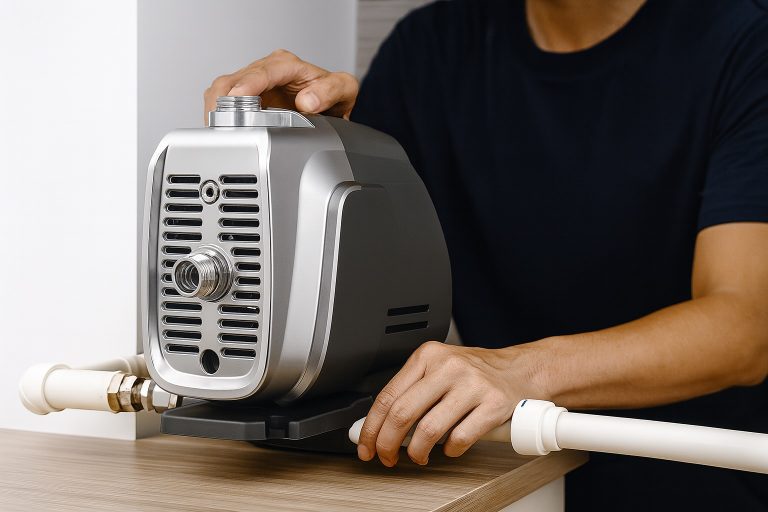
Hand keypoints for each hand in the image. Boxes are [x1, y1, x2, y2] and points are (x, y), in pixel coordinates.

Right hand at [204, 49, 358, 122]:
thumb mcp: (342, 90)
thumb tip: (308, 101)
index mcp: (288, 65)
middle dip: (225, 100)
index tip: (239, 96)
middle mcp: (267, 71)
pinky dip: (219, 115)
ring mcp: (254, 84)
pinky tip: (223, 128)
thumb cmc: (333, 94)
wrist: (333, 105)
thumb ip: (328, 92)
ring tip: (221, 129)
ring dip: (218, 109)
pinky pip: (224, 101)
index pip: (262, 71)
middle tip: (223, 122)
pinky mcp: (247, 97)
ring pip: (223, 90)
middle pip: (234, 80)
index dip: (249, 84)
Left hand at [356, 341, 545, 465]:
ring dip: (418, 451)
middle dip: (387, 444)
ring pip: (429, 429)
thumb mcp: (439, 368)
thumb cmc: (476, 373)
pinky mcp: (494, 404)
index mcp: (428, 356)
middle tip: (386, 457)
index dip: (371, 427)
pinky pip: (460, 437)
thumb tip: (378, 425)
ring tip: (420, 455)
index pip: (387, 395)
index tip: (366, 445)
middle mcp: (448, 367)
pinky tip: (450, 447)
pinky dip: (450, 450)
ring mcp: (472, 384)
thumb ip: (412, 390)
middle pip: (402, 413)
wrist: (522, 370)